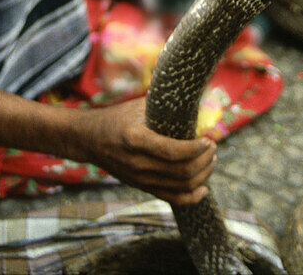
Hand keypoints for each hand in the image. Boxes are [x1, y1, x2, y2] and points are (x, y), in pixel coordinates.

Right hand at [75, 97, 215, 205]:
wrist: (89, 139)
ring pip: (181, 186)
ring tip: (211, 160)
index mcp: (136, 139)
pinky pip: (172, 198)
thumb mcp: (139, 107)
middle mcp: (137, 163)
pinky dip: (191, 196)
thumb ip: (166, 108)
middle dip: (205, 160)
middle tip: (213, 147)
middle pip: (182, 171)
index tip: (209, 139)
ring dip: (202, 175)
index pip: (174, 152)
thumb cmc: (117, 117)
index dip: (197, 148)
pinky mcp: (142, 187)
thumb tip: (199, 103)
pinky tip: (204, 187)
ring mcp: (139, 179)